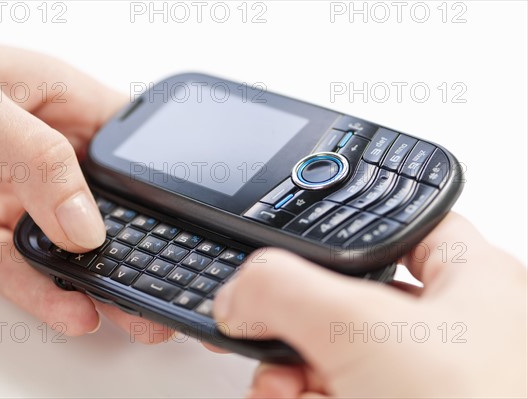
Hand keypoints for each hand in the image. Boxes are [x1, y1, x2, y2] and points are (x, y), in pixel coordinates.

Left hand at [0, 39, 171, 340]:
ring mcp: (13, 203)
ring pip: (71, 249)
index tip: (182, 210)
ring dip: (104, 280)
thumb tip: (86, 219)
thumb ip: (36, 156)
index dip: (156, 172)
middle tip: (170, 272)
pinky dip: (49, 298)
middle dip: (141, 240)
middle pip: (107, 204)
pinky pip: (23, 275)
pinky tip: (76, 310)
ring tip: (136, 307)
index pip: (124, 140)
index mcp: (53, 102)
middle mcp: (40, 157)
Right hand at [214, 213, 526, 397]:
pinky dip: (304, 397)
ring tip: (283, 387)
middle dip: (299, 319)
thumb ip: (285, 291)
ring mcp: (423, 380)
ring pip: (336, 351)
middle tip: (276, 329)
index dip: (348, 226)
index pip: (403, 225)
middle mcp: (454, 330)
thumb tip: (240, 291)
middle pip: (352, 295)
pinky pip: (336, 391)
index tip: (299, 240)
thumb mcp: (362, 331)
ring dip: (293, 367)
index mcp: (472, 281)